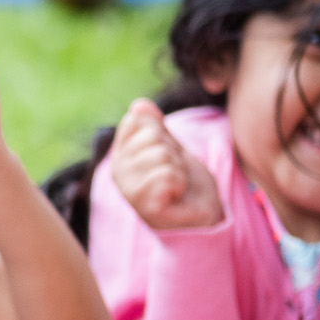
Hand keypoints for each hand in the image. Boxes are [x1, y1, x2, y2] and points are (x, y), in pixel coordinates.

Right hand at [110, 99, 222, 230]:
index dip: (162, 134)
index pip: (137, 121)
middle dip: (173, 153)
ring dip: (179, 170)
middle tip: (174, 173)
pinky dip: (180, 184)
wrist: (202, 215)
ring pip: (162, 156)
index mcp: (120, 154)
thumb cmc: (185, 182)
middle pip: (153, 138)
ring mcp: (128, 189)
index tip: (167, 155)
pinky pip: (167, 176)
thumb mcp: (171, 147)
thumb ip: (155, 126)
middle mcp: (117, 171)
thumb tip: (139, 104)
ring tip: (176, 186)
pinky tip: (176, 196)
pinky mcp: (144, 206)